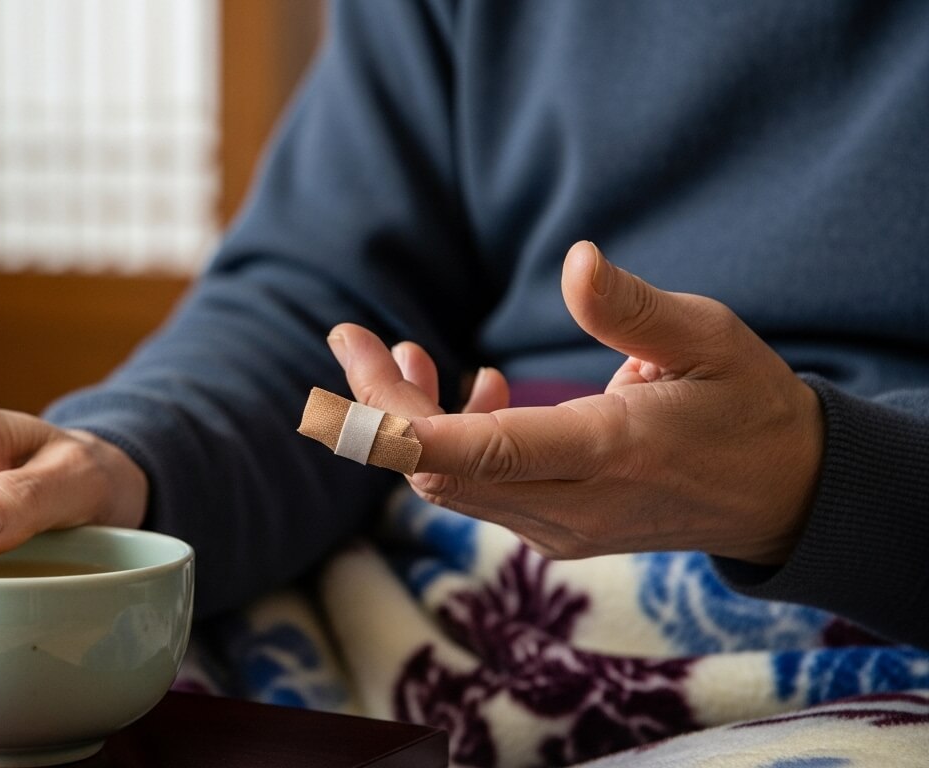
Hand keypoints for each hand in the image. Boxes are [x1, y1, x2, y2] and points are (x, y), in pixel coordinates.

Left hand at [328, 241, 823, 564]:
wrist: (782, 493)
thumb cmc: (746, 404)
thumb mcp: (709, 338)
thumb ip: (633, 307)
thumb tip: (575, 260)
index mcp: (610, 454)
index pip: (480, 455)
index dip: (402, 427)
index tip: (350, 383)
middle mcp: (572, 506)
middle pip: (439, 470)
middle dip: (380, 407)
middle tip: (351, 336)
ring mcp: (557, 527)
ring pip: (448, 483)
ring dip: (407, 421)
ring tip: (399, 351)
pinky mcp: (552, 527)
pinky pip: (475, 490)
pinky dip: (447, 440)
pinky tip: (471, 388)